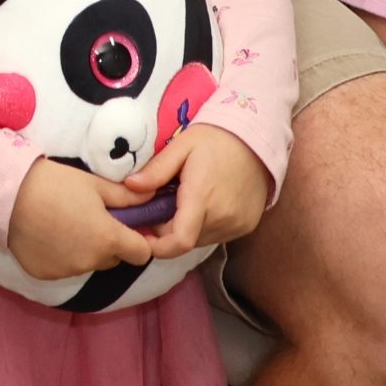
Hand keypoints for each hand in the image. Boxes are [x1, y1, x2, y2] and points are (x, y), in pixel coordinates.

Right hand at [4, 154, 156, 283]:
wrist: (8, 194)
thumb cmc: (55, 183)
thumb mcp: (94, 184)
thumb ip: (126, 196)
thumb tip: (152, 198)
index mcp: (108, 239)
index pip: (142, 254)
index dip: (138, 239)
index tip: (127, 225)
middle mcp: (92, 262)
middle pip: (114, 258)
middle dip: (109, 242)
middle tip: (90, 217)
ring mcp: (68, 272)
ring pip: (89, 263)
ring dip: (85, 249)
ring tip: (65, 222)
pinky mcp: (46, 276)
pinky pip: (64, 268)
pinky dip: (62, 256)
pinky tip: (47, 234)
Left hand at [125, 122, 267, 255]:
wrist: (255, 138)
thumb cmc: (215, 139)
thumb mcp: (181, 146)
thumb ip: (156, 170)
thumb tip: (129, 187)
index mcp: (201, 197)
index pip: (179, 241)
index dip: (158, 247)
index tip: (143, 236)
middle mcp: (222, 217)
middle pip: (186, 240)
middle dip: (167, 231)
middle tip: (160, 206)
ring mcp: (237, 225)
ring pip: (201, 240)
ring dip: (186, 229)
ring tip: (181, 202)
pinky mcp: (247, 226)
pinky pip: (217, 235)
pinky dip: (204, 227)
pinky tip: (203, 205)